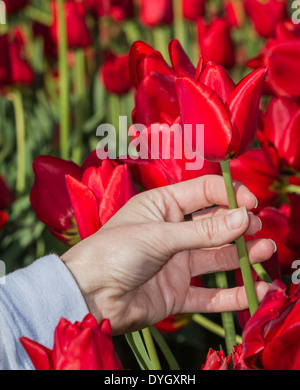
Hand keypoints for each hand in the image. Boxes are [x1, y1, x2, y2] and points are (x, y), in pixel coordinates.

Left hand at [61, 175, 274, 334]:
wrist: (86, 296)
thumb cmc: (112, 252)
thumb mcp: (158, 236)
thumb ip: (202, 232)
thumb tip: (242, 218)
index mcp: (164, 206)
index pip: (204, 192)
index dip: (229, 194)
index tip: (251, 203)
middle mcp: (173, 232)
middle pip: (214, 225)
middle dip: (238, 224)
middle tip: (257, 227)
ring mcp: (176, 264)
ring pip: (216, 257)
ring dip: (242, 256)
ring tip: (266, 251)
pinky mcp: (177, 293)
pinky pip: (209, 295)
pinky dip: (231, 295)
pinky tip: (254, 291)